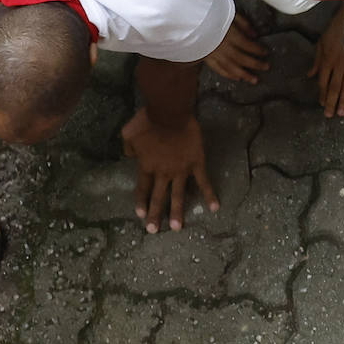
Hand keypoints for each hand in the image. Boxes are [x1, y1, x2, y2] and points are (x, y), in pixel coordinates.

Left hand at [120, 109, 217, 232]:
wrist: (169, 113)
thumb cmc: (147, 121)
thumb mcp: (129, 134)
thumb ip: (129, 148)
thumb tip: (130, 156)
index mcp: (147, 166)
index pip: (143, 188)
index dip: (141, 202)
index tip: (141, 215)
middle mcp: (163, 173)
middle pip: (158, 197)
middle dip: (156, 215)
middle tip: (153, 231)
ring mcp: (181, 170)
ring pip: (179, 195)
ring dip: (177, 212)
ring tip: (177, 228)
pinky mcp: (196, 164)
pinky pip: (203, 182)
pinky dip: (209, 194)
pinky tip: (214, 208)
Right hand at [203, 14, 267, 82]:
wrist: (188, 20)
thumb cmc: (209, 14)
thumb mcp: (229, 13)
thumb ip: (243, 23)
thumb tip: (254, 34)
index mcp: (230, 35)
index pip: (248, 45)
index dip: (258, 50)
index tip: (265, 52)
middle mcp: (224, 47)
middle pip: (242, 58)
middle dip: (256, 64)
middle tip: (266, 67)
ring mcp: (214, 54)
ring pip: (232, 67)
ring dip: (244, 74)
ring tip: (254, 80)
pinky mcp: (206, 58)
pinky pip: (219, 69)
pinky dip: (228, 75)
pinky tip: (236, 78)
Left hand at [310, 1, 343, 117]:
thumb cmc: (337, 28)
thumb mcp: (322, 41)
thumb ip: (317, 59)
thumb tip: (310, 75)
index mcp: (327, 59)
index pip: (323, 81)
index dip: (322, 93)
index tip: (321, 103)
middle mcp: (338, 64)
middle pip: (334, 87)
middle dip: (331, 102)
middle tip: (330, 115)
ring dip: (343, 100)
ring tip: (341, 112)